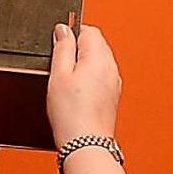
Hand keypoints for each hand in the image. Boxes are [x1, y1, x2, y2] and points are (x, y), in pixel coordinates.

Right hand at [48, 22, 121, 145]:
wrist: (85, 143)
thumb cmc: (72, 114)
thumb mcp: (58, 75)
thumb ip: (63, 47)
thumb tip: (63, 29)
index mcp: (99, 58)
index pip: (89, 29)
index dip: (71, 33)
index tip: (59, 44)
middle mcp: (111, 68)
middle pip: (96, 43)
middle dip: (78, 48)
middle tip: (61, 65)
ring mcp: (114, 82)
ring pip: (99, 60)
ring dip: (84, 64)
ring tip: (67, 82)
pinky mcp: (112, 96)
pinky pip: (101, 77)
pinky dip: (89, 78)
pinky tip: (77, 93)